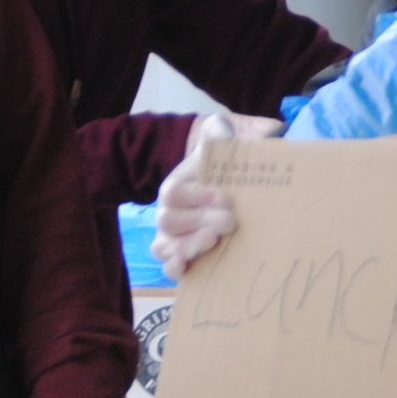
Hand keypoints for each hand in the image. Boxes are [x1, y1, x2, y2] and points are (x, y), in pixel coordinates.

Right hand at [153, 110, 279, 276]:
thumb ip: (224, 135)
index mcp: (175, 186)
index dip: (197, 196)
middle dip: (199, 221)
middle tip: (231, 221)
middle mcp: (167, 213)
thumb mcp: (223, 147)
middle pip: (168, 221)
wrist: (224, 189)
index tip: (226, 197)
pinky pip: (167, 266)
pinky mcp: (180, 255)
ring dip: (189, 246)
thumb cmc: (222, 169)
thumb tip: (230, 128)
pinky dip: (174, 269)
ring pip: (165, 246)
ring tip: (213, 242)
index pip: (174, 192)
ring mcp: (171, 237)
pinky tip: (186, 267)